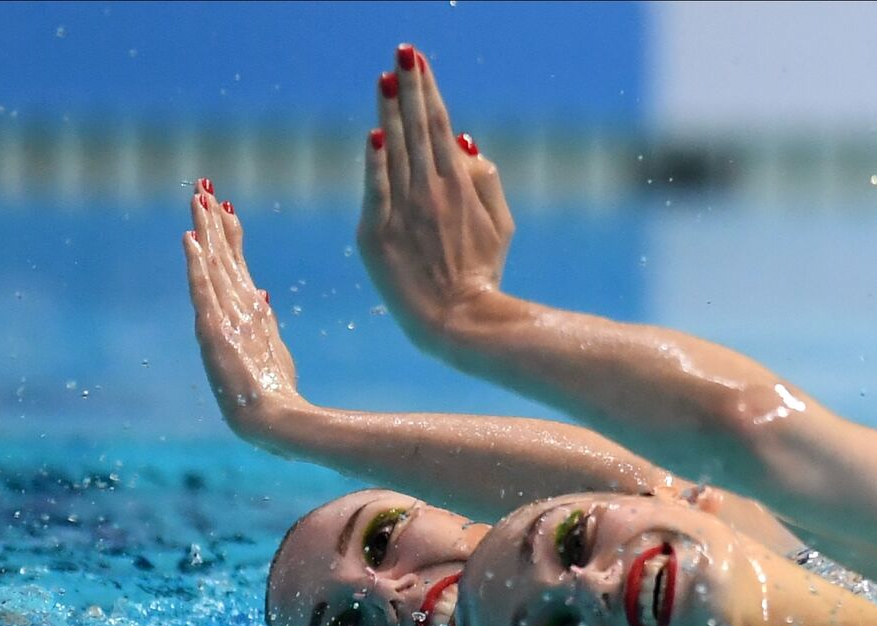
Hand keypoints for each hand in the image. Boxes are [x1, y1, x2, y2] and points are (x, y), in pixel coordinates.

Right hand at [183, 182, 299, 443]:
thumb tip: (262, 294)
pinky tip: (191, 242)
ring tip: (197, 201)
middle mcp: (229, 312)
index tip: (226, 205)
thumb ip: (263, 320)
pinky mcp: (214, 333)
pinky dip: (197, 266)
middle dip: (211, 223)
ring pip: (210, 266)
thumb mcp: (272, 346)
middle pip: (218, 258)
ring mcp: (219, 321)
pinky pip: (204, 292)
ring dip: (203, 233)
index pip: (234, 265)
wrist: (271, 420)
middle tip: (203, 186)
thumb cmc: (274, 392)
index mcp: (245, 312)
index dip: (229, 235)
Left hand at [357, 44, 514, 334]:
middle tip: (401, 53)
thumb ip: (487, 180)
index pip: (441, 125)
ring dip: (389, 113)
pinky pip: (376, 190)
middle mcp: (432, 190)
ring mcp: (404, 211)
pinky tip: (374, 136)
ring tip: (385, 81)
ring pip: (395, 152)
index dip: (429, 89)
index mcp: (460, 185)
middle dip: (410, 88)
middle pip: (418, 129)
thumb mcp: (502, 226)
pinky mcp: (379, 234)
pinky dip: (374, 163)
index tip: (417, 59)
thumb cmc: (482, 275)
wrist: (458, 320)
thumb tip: (468, 140)